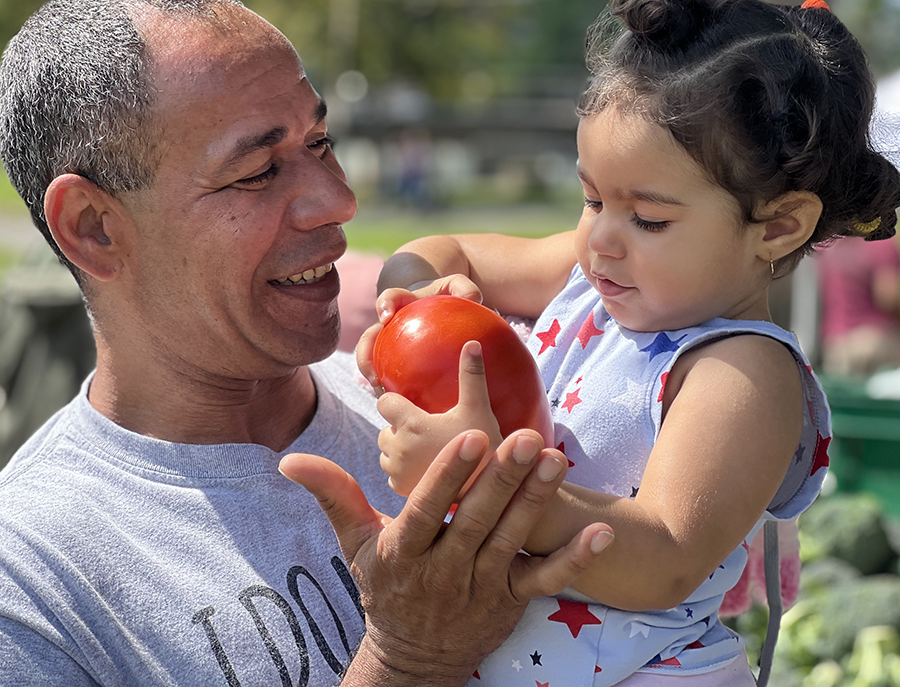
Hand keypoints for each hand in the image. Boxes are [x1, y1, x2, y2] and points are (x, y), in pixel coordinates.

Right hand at [279, 429, 614, 686]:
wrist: (416, 658)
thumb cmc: (386, 588)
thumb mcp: (356, 545)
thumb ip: (334, 497)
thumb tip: (289, 460)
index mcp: (406, 552)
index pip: (428, 510)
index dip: (448, 475)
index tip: (470, 436)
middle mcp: (445, 571)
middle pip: (477, 520)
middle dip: (503, 479)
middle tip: (527, 437)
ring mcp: (483, 587)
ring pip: (512, 540)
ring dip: (537, 502)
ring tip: (556, 460)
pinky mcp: (512, 600)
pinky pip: (546, 580)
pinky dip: (575, 559)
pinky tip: (601, 532)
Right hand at [356, 273, 482, 394]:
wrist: (445, 310)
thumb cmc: (451, 297)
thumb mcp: (458, 288)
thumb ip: (464, 288)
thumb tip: (473, 299)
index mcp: (402, 304)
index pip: (388, 299)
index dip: (384, 305)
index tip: (386, 317)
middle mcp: (391, 326)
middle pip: (369, 340)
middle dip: (365, 356)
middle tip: (373, 374)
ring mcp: (390, 346)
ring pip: (374, 363)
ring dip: (374, 379)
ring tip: (383, 396)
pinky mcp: (396, 363)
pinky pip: (393, 378)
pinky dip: (397, 391)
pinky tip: (409, 406)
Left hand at [378, 340, 502, 496]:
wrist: (494, 492)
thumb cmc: (487, 447)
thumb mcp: (479, 408)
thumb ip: (472, 375)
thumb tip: (471, 342)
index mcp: (411, 425)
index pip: (384, 402)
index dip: (397, 402)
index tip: (414, 406)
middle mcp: (398, 449)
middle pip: (385, 428)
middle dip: (400, 426)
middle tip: (429, 428)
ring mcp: (398, 473)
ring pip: (387, 452)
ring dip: (400, 448)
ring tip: (429, 448)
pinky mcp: (402, 490)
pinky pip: (393, 474)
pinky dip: (405, 469)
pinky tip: (427, 467)